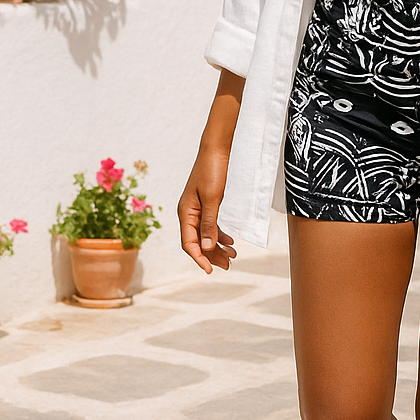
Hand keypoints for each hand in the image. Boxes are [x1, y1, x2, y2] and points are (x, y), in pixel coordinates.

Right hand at [177, 147, 236, 273]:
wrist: (216, 149)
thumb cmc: (213, 170)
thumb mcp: (213, 198)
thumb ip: (209, 223)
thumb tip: (205, 247)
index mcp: (185, 213)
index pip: (189, 243)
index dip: (199, 258)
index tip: (211, 270)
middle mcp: (188, 213)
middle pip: (197, 242)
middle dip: (212, 256)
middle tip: (229, 265)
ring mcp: (197, 209)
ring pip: (205, 235)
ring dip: (218, 247)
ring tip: (233, 256)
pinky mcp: (206, 204)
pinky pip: (211, 225)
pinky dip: (220, 235)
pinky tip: (230, 241)